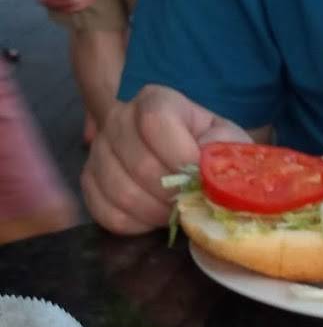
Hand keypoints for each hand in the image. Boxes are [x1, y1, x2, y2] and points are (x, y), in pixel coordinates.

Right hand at [82, 85, 252, 234]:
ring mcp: (100, 150)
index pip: (155, 123)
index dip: (180, 157)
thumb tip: (205, 172)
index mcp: (156, 101)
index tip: (199, 180)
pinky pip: (106, 212)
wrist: (189, 165)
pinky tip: (152, 219)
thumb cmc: (210, 152)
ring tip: (173, 212)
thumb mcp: (227, 143)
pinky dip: (136, 225)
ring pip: (122, 192)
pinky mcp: (90, 181)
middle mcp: (119, 118)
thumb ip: (222, 151)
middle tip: (190, 203)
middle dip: (173, 194)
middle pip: (140, 164)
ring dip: (156, 213)